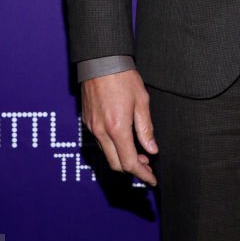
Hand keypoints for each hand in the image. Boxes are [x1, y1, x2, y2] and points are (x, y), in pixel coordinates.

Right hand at [81, 69, 158, 185]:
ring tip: (138, 153)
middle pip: (116, 164)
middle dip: (132, 169)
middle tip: (147, 166)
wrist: (101, 61)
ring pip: (107, 154)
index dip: (142, 174)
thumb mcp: (142, 101)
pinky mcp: (87, 121)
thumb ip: (146, 129)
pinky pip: (100, 142)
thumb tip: (152, 150)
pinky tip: (123, 139)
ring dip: (122, 158)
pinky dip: (112, 147)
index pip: (129, 163)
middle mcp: (101, 132)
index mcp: (117, 128)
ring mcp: (92, 127)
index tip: (152, 179)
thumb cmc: (123, 78)